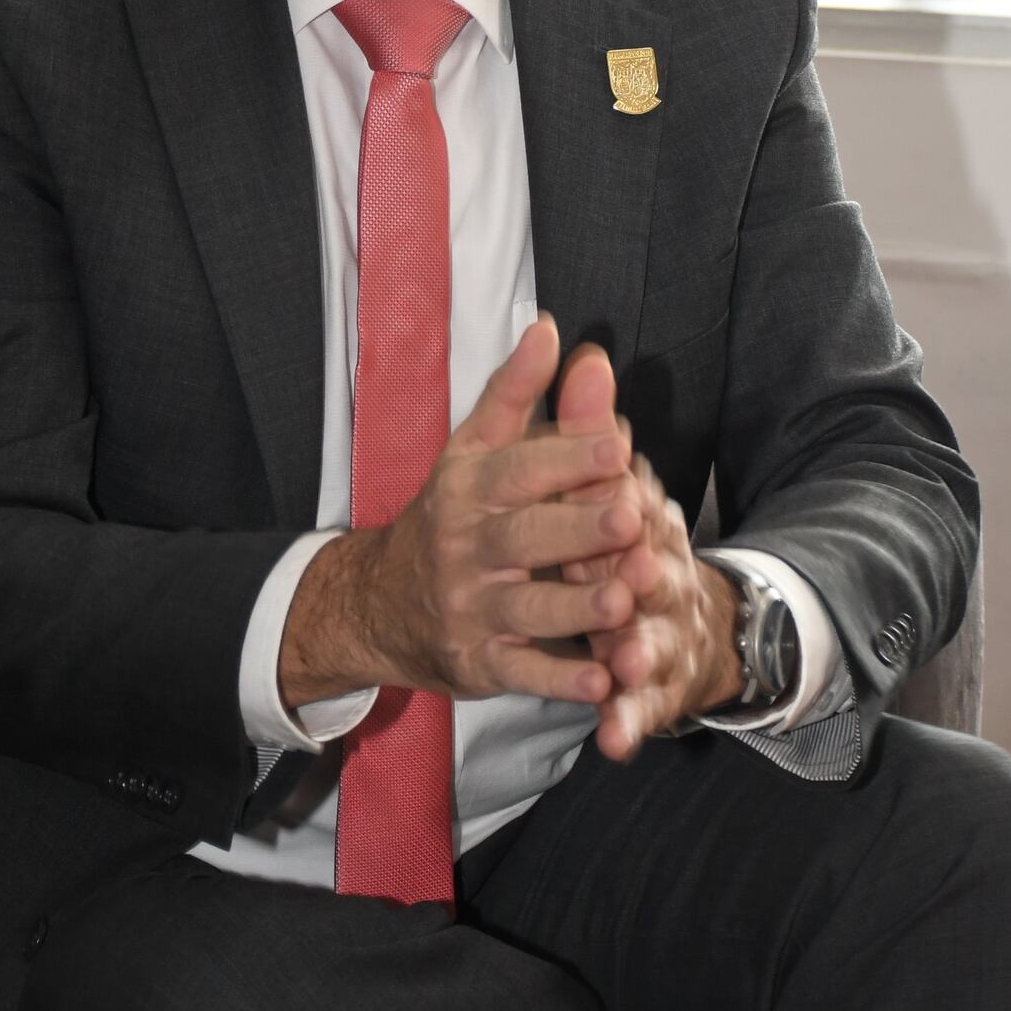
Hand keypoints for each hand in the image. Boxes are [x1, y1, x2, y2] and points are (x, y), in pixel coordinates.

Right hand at [279, 318, 647, 709]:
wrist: (380, 601)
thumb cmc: (448, 515)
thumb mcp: (471, 448)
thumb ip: (515, 392)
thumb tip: (552, 328)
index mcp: (470, 488)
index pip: (519, 468)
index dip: (568, 457)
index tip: (618, 444)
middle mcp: (468, 547)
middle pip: (526, 537)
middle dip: (579, 529)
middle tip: (630, 516)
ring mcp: (472, 608)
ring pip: (529, 609)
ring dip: (578, 608)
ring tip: (626, 600)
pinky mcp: (479, 661)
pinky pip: (522, 673)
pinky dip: (560, 680)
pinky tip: (602, 681)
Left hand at [559, 382, 741, 758]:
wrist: (694, 617)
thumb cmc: (629, 537)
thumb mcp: (610, 479)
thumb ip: (588, 424)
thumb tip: (575, 347)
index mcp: (639, 519)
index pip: (626, 502)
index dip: (616, 496)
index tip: (610, 485)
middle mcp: (657, 574)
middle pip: (649, 574)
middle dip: (639, 573)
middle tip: (628, 577)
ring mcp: (659, 633)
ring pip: (650, 643)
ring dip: (639, 652)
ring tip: (624, 665)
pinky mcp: (654, 688)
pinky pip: (641, 710)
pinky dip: (628, 724)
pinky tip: (611, 740)